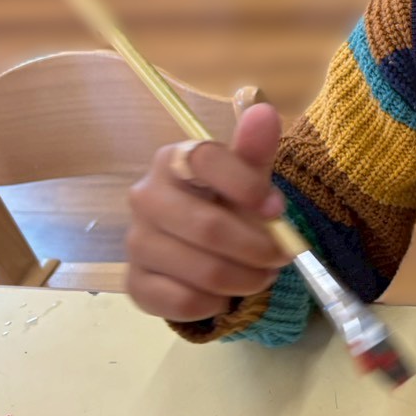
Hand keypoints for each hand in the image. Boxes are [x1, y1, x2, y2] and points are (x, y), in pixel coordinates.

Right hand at [126, 102, 289, 321]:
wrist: (204, 249)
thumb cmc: (228, 204)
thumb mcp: (248, 176)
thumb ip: (255, 149)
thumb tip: (264, 112)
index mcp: (173, 161)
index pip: (205, 160)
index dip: (248, 185)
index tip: (277, 208)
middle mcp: (145, 197)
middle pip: (208, 227)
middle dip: (257, 248)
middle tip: (280, 257)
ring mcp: (136, 242)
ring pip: (202, 270)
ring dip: (245, 280)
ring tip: (261, 276)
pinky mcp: (135, 283)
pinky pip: (183, 302)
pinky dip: (216, 303)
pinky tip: (224, 295)